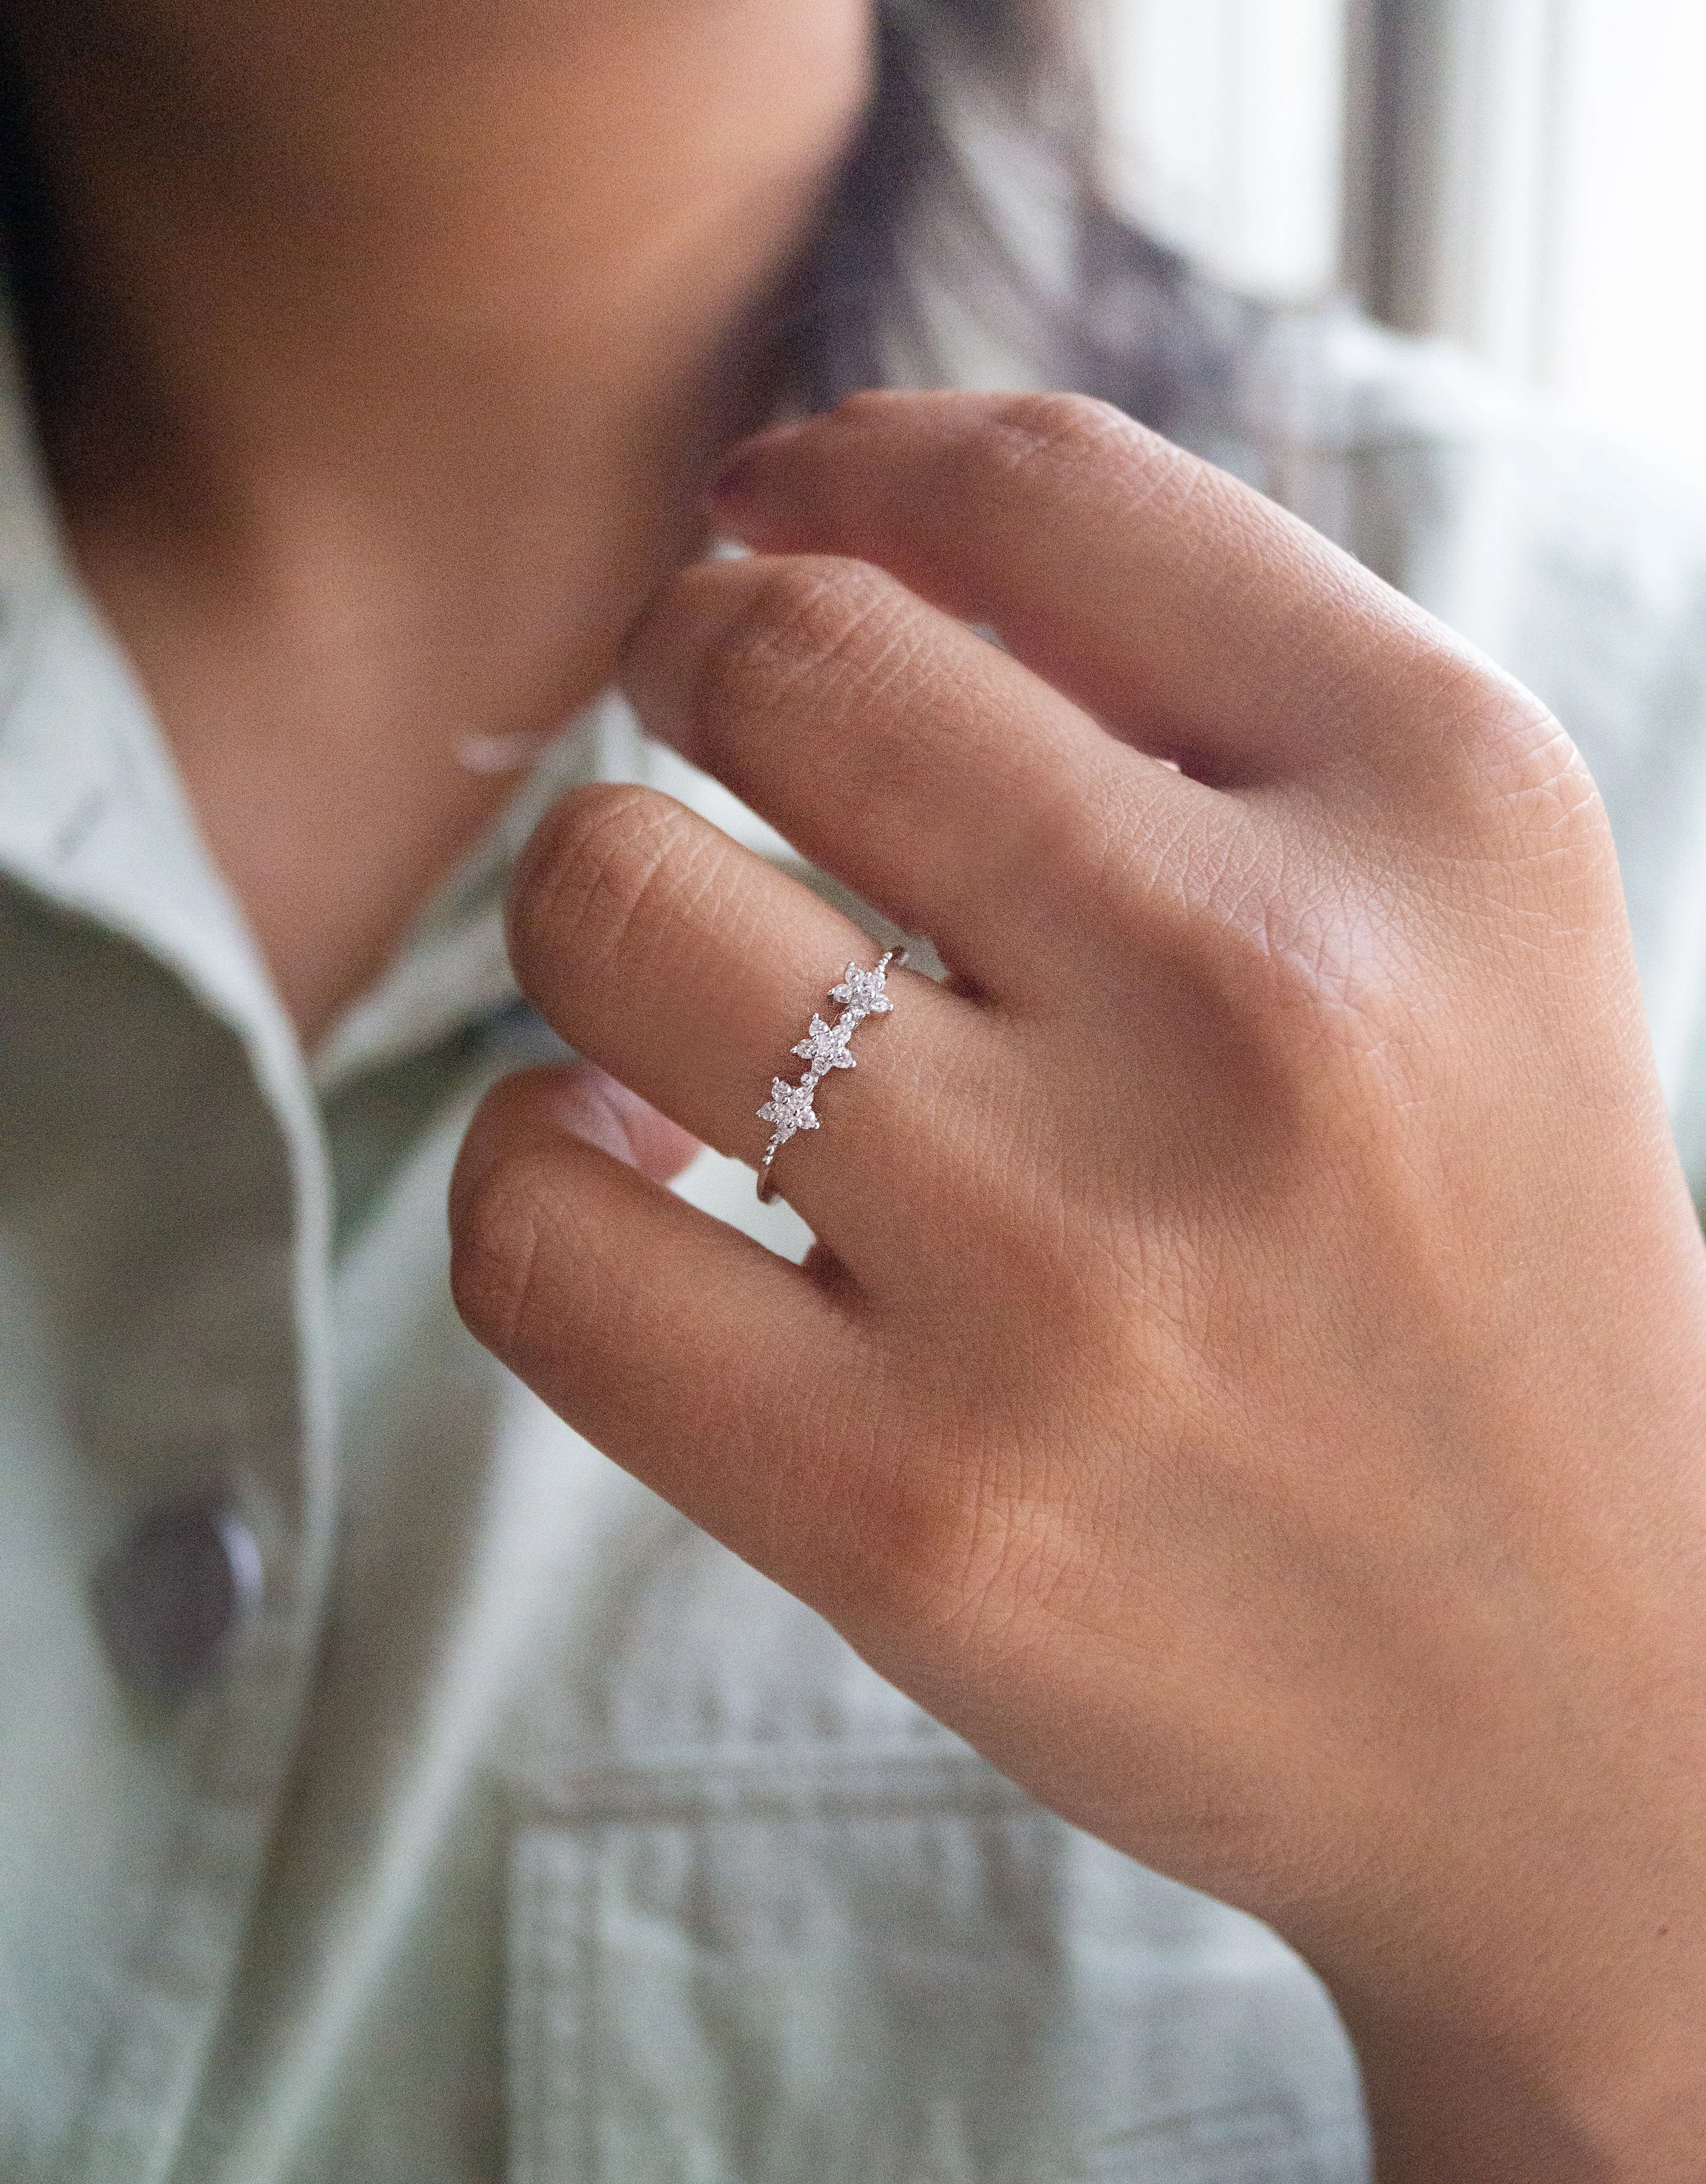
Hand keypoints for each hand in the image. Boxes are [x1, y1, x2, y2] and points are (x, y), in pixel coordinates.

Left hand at [450, 392, 1705, 2183]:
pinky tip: (635, 1177)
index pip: (1035, 486)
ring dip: (594, 914)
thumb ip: (1198, 692)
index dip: (837, 467)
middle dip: (682, 665)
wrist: (1584, 1716)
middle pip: (776, 656)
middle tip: (712, 766)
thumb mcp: (1464, 922)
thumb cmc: (1483, 1273)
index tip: (766, 520)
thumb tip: (809, 523)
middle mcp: (1266, 997)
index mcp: (1441, 807)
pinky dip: (528, 1167)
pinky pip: (536, 1227)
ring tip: (682, 1009)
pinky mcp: (913, 1507)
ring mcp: (1076, 1265)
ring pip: (610, 901)